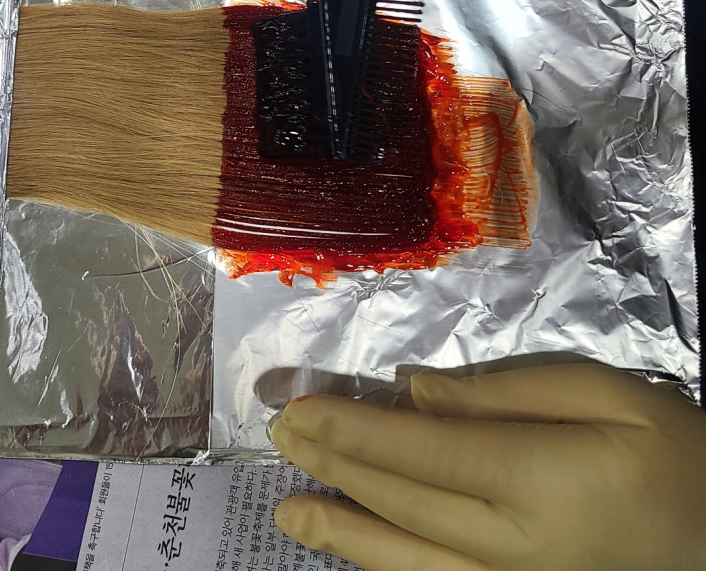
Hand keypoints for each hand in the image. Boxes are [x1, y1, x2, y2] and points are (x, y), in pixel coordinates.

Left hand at [270, 362, 705, 569]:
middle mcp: (515, 543)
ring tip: (288, 514)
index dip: (352, 431)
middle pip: (402, 502)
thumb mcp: (608, 396)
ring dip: (341, 533)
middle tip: (278, 440)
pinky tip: (357, 550)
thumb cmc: (675, 457)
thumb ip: (506, 392)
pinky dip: (387, 567)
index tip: (299, 411)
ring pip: (407, 561)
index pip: (420, 452)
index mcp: (538, 480)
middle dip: (333, 468)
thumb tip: (413, 390)